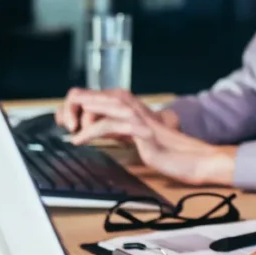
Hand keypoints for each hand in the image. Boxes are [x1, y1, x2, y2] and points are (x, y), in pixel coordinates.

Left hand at [63, 90, 231, 185]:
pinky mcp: (141, 131)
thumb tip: (86, 128)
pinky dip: (91, 132)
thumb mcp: (132, 135)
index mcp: (127, 105)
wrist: (191, 159)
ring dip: (81, 116)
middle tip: (64, 124)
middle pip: (92, 95)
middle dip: (72, 108)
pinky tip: (79, 140)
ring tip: (69, 128)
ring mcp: (137, 117)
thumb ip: (112, 127)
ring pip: (101, 105)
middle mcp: (131, 106)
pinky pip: (110, 126)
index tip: (65, 122)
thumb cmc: (163, 149)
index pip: (93, 95)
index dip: (74, 106)